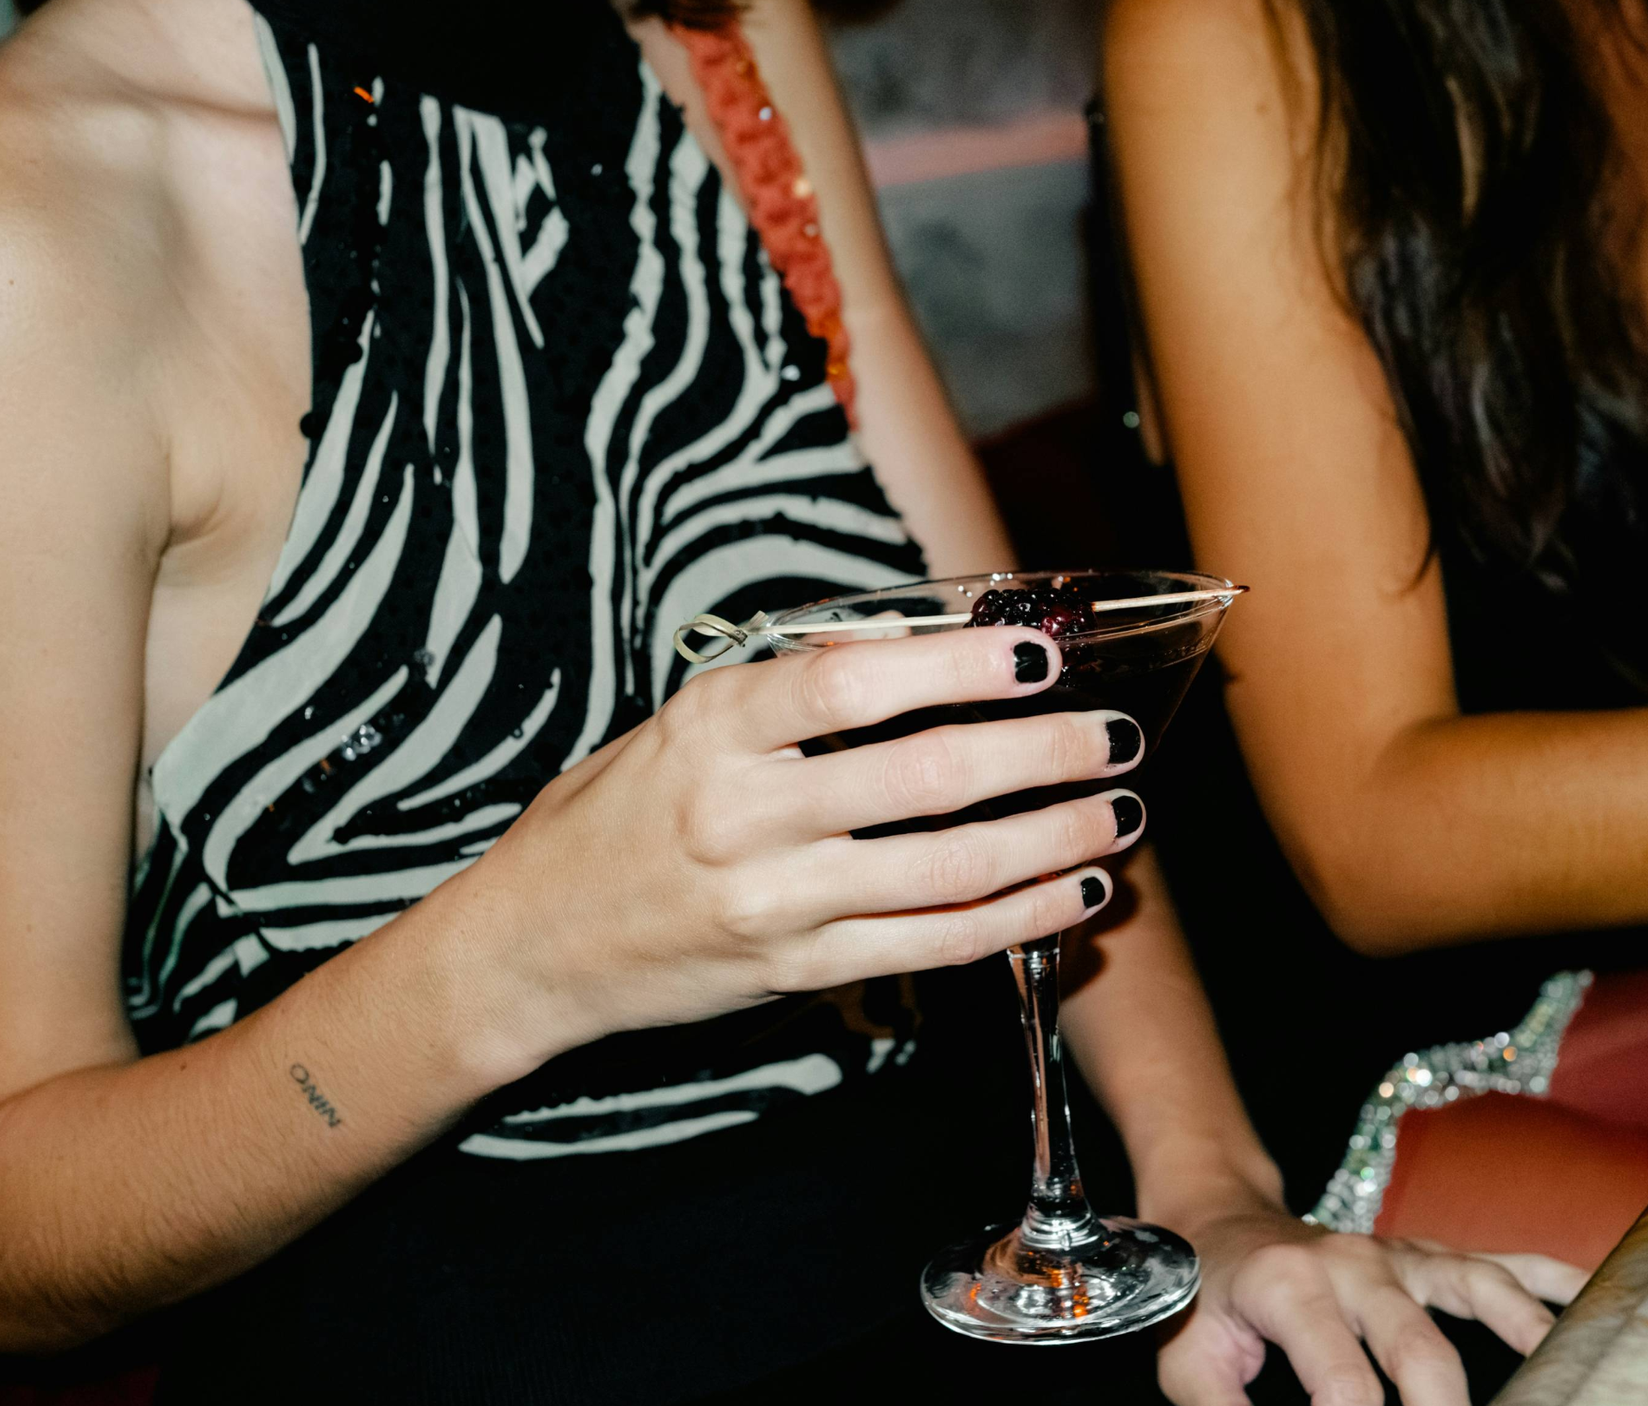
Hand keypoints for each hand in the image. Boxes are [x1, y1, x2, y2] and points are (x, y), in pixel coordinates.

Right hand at [457, 626, 1146, 1068]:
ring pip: (948, 870)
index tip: (1038, 654)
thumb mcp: (680, 726)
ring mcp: (775, 902)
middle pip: (927, 778)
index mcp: (714, 728)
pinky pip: (932, 945)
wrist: (530, 947)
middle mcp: (744, 814)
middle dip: (1042, 754)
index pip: (855, 683)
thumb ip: (790, 696)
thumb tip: (926, 650)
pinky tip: (1071, 893)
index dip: (959, 666)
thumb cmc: (613, 818)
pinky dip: (1016, 919)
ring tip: (1117, 813)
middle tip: (1111, 735)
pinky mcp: (797, 971)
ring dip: (1052, 840)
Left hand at [1156, 1197, 1587, 1405]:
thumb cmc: (1201, 1299)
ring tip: (1563, 1376)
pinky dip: (1553, 1277)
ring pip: (1477, 1288)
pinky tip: (1596, 1298)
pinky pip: (1499, 1261)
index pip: (1342, 1382)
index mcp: (1291, 1291)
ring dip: (1525, 1336)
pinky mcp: (1425, 1255)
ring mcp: (1398, 1255)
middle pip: (1420, 1349)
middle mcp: (1354, 1264)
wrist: (1217, 1219)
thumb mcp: (1189, 1362)